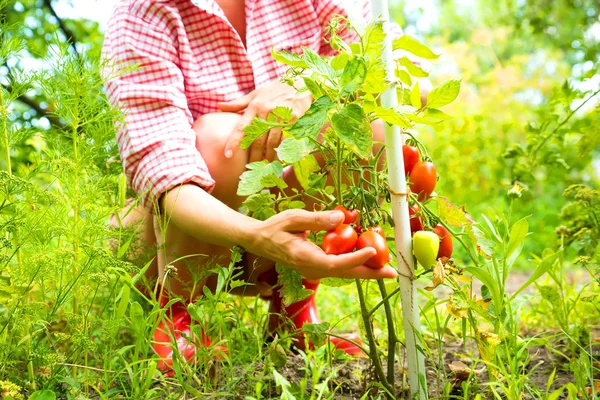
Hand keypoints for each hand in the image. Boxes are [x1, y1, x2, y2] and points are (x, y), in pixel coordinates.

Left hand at [218, 79, 311, 162]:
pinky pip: (287, 139)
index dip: (234, 142)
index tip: (227, 155)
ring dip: (268, 156)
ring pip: (272, 142)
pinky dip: (283, 150)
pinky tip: (281, 158)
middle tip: (250, 168)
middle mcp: (266, 111)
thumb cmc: (276, 89)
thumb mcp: (256, 93)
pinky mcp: (294, 119)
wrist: (301, 82)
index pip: (242, 127)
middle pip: (257, 139)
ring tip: (266, 165)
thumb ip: (238, 103)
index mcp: (255, 106)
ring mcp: (281, 115)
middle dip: (253, 156)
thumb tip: (219, 106)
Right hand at [242, 209, 398, 279]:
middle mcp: (311, 269)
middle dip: (370, 273)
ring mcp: (314, 271)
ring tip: (387, 269)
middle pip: (345, 274)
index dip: (355, 258)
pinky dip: (355, 264)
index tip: (372, 250)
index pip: (334, 263)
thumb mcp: (293, 218)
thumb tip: (341, 218)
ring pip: (344, 273)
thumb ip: (317, 219)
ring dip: (366, 271)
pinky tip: (369, 259)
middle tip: (392, 273)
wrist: (260, 242)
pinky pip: (339, 268)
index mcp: (304, 257)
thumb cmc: (274, 227)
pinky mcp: (317, 268)